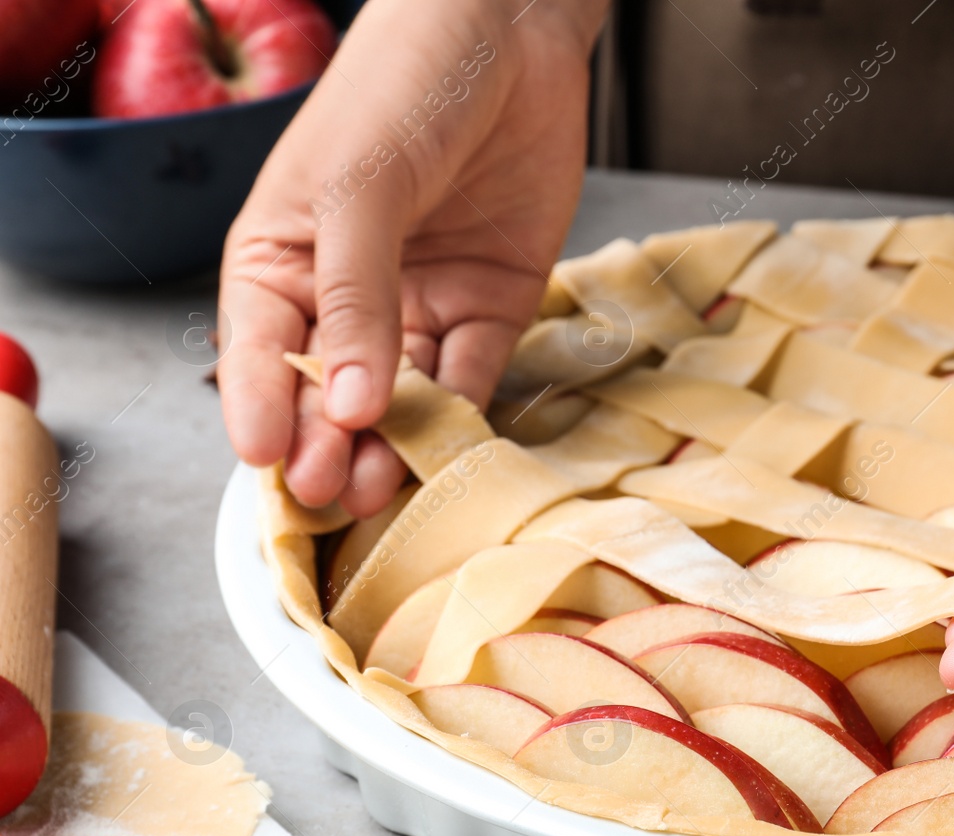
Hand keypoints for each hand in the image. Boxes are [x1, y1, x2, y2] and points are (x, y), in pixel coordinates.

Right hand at [217, 0, 604, 516]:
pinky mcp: (489, 307)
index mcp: (281, 256)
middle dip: (325, 440)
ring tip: (380, 485)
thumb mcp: (359, 187)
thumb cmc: (404, 84)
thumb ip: (356, 295)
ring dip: (390, 444)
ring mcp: (420, 305)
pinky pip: (470, 378)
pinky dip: (460, 417)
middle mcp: (347, 294)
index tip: (266, 461)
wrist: (510, 32)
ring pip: (398, 397)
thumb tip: (347, 401)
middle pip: (329, 387)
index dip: (261, 406)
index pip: (261, 348)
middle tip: (330, 488)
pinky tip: (447, 453)